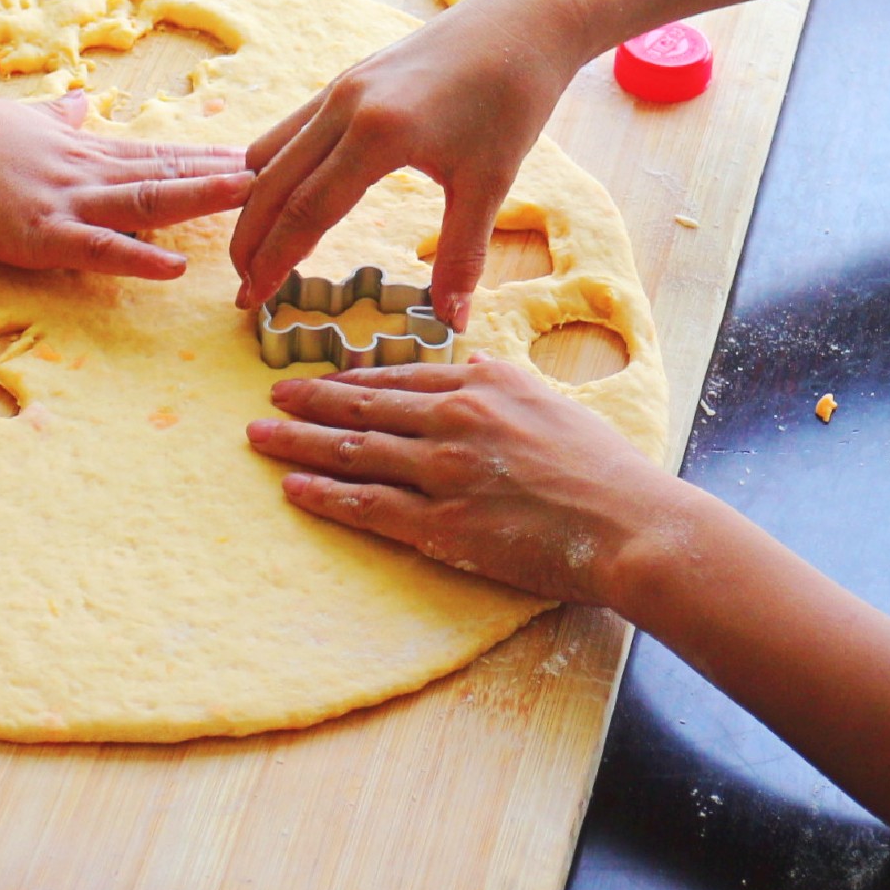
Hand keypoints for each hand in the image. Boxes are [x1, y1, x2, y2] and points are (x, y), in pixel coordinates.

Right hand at [0, 91, 255, 277]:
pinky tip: (173, 267)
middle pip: (168, 174)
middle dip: (225, 178)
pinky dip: (137, 258)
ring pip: (146, 201)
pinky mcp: (39, 234)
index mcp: (84, 151)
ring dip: (200, 199)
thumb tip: (86, 100)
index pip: (158, 155)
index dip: (208, 159)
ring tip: (250, 196)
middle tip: (282, 176)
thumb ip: (61, 115)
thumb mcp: (25, 119)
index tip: (256, 159)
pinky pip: (97, 248)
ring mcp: (67, 202)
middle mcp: (87, 173)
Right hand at [230, 0, 589, 326]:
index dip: (275, 262)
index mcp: (377, 135)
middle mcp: (343, 107)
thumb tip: (453, 322)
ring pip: (272, 153)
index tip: (252, 300)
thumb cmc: (513, 97)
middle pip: (272, 184)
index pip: (306, 211)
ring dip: (254, 205)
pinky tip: (278, 195)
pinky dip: (272, 169)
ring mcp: (340, 88)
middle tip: (241, 289)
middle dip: (249, 241)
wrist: (523, 19)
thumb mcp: (491, 182)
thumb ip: (461, 255)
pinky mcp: (346, 79)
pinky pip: (291, 130)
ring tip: (254, 250)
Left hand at [246, 357, 676, 604]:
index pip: (398, 377)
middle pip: (362, 407)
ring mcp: (444, 471)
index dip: (350, 378)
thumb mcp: (551, 400)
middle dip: (308, 401)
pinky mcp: (443, 525)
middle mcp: (455, 418)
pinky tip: (292, 488)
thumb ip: (502, 382)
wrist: (630, 524)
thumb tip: (470, 364)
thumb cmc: (604, 469)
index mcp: (482, 382)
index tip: (318, 378)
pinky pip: (368, 506)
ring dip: (299, 443)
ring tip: (259, 437)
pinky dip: (324, 494)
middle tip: (269, 397)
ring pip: (353, 451)